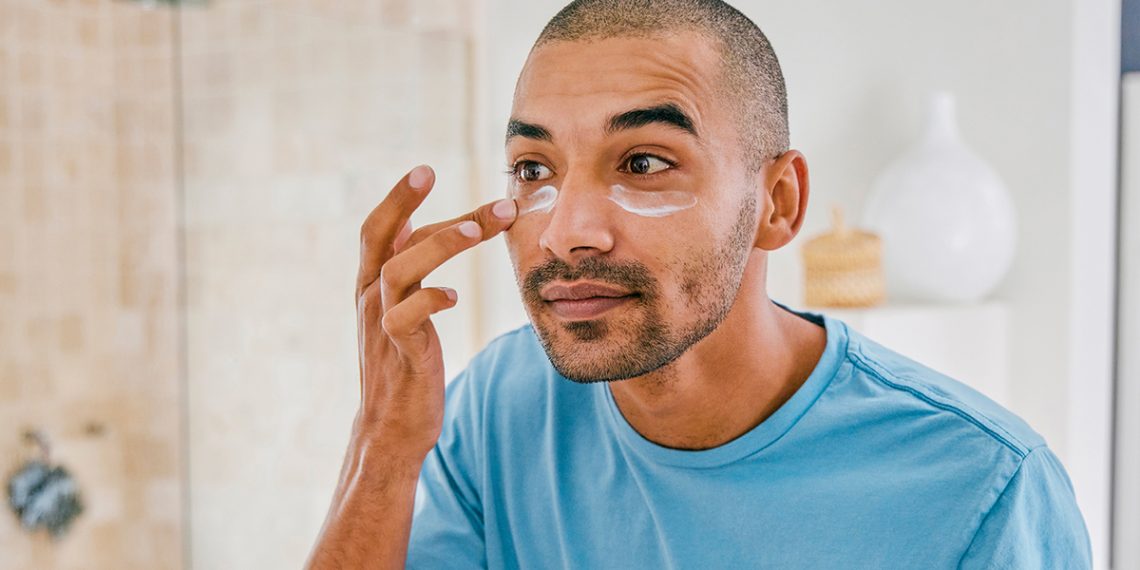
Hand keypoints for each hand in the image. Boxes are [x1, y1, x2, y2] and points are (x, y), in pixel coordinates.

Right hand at [355, 164, 516, 459]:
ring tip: (476, 228)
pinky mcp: (400, 353)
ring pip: (398, 270)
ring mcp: (381, 325)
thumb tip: (437, 232)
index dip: (398, 197)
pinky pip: (406, 319)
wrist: (391, 428)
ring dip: (438, 244)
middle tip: (433, 172)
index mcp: (371, 285)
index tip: (426, 170)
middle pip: (381, 237)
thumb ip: (414, 273)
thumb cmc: (406, 364)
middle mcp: (370, 298)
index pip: (379, 229)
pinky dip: (429, 301)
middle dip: (405, 201)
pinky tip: (454, 297)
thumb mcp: (404, 311)